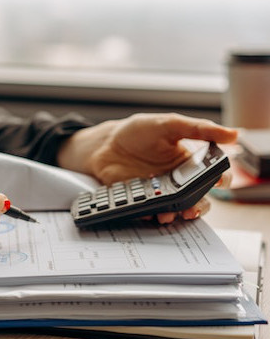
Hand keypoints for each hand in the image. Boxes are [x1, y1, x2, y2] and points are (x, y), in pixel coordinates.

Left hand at [57, 113, 237, 221]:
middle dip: (199, 206)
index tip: (218, 181)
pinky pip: (150, 212)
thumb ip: (198, 129)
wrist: (105, 144)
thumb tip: (233, 134)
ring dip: (176, 214)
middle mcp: (177, 180)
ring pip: (176, 209)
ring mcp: (159, 192)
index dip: (220, 180)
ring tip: (169, 214)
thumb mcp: (169, 124)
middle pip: (198, 198)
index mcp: (189, 162)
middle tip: (193, 207)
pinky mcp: (141, 200)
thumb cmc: (138, 132)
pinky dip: (151, 214)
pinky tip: (149, 211)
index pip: (214, 175)